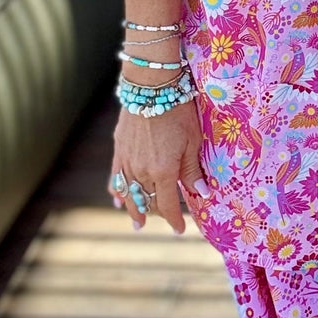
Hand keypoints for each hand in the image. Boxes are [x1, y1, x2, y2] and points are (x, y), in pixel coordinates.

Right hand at [107, 98, 208, 232]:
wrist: (150, 86)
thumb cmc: (178, 111)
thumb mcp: (193, 141)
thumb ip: (192, 170)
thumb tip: (201, 193)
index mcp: (163, 172)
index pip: (167, 205)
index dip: (174, 220)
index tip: (180, 230)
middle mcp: (141, 171)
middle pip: (148, 200)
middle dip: (156, 213)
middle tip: (163, 222)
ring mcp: (127, 161)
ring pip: (129, 193)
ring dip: (134, 209)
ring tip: (137, 223)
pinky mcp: (119, 149)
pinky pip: (116, 177)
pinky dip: (118, 191)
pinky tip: (118, 200)